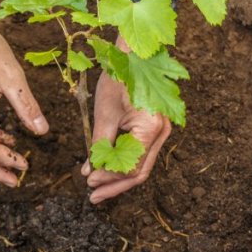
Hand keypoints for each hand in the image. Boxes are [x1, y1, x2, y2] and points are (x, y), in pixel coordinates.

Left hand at [80, 36, 170, 202]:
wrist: (133, 54)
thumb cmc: (119, 78)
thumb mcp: (105, 114)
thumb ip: (99, 145)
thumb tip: (90, 171)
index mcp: (152, 129)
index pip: (131, 168)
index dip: (109, 179)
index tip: (89, 183)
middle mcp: (163, 133)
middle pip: (140, 172)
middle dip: (115, 185)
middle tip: (93, 196)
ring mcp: (161, 131)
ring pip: (141, 165)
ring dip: (118, 177)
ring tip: (97, 186)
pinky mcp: (154, 127)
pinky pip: (141, 153)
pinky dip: (124, 163)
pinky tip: (107, 168)